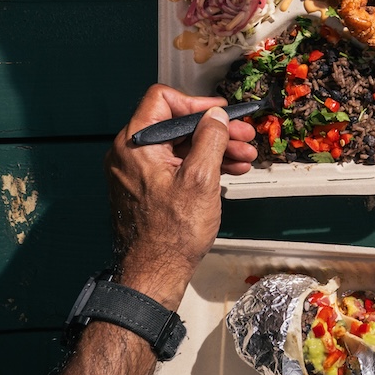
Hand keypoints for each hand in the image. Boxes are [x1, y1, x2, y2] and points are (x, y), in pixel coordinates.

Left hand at [103, 84, 256, 307]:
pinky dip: (203, 165)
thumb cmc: (172, 234)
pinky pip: (176, 165)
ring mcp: (137, 172)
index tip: (223, 113)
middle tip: (245, 136)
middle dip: (215, 129)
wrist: (153, 275)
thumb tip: (216, 115)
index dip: (197, 103)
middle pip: (176, 124)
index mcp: (135, 145)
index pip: (162, 100)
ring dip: (215, 147)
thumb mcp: (201, 179)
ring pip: (180, 146)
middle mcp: (130, 154)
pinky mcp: (146, 188)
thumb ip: (209, 139)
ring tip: (245, 157)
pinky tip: (230, 171)